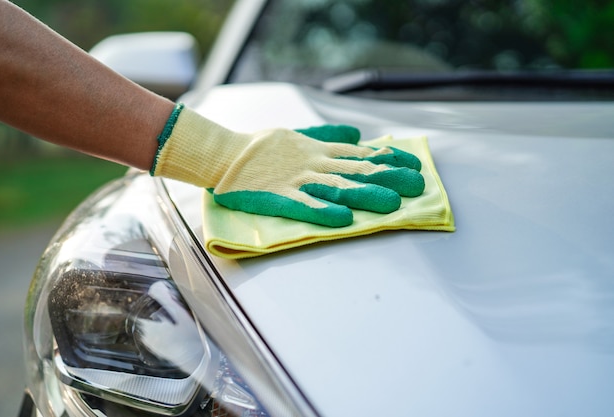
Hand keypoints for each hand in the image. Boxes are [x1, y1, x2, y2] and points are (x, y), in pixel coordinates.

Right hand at [152, 104, 423, 226]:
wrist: (225, 157)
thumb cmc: (262, 150)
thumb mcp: (299, 138)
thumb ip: (328, 137)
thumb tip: (358, 135)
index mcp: (319, 153)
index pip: (361, 155)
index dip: (389, 159)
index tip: (416, 165)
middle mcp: (314, 165)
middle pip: (356, 170)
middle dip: (388, 177)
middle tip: (418, 185)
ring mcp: (296, 181)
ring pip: (336, 187)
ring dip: (364, 194)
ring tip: (392, 203)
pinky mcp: (277, 197)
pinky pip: (302, 205)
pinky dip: (321, 211)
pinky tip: (343, 218)